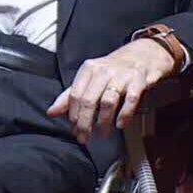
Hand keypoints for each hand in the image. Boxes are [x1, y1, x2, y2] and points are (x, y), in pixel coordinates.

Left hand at [46, 39, 176, 143]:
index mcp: (88, 70)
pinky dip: (125, 114)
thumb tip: (51, 112)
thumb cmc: (112, 70)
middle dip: (84, 122)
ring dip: (103, 121)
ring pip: (108, 101)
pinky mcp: (138, 80)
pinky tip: (120, 125)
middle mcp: (103, 71)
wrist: (141, 54)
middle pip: (89, 100)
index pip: (75, 95)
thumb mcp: (89, 79)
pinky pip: (131, 99)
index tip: (74, 130)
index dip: (73, 115)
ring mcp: (121, 75)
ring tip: (102, 134)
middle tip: (84, 138)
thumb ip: (70, 96)